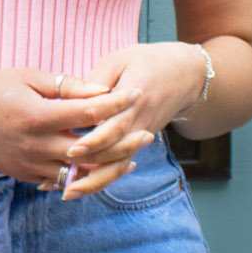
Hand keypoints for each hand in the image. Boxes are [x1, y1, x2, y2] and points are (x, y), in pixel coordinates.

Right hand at [0, 67, 146, 190]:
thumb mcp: (27, 77)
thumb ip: (65, 86)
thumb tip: (101, 91)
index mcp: (38, 115)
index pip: (90, 112)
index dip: (117, 103)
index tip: (137, 94)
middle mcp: (37, 144)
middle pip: (93, 149)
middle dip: (124, 141)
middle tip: (146, 133)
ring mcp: (32, 164)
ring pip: (82, 173)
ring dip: (110, 166)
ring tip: (131, 157)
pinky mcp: (27, 176)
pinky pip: (63, 182)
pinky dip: (85, 176)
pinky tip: (101, 167)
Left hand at [52, 42, 207, 198]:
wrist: (187, 75)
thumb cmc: (148, 61)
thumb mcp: (120, 59)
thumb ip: (97, 78)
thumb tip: (72, 97)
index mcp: (135, 99)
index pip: (115, 126)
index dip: (95, 140)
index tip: (72, 150)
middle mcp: (140, 123)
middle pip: (117, 154)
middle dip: (90, 170)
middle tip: (64, 183)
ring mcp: (141, 135)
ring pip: (120, 165)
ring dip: (95, 182)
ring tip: (67, 193)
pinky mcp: (139, 141)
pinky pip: (121, 163)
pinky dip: (102, 177)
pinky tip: (79, 185)